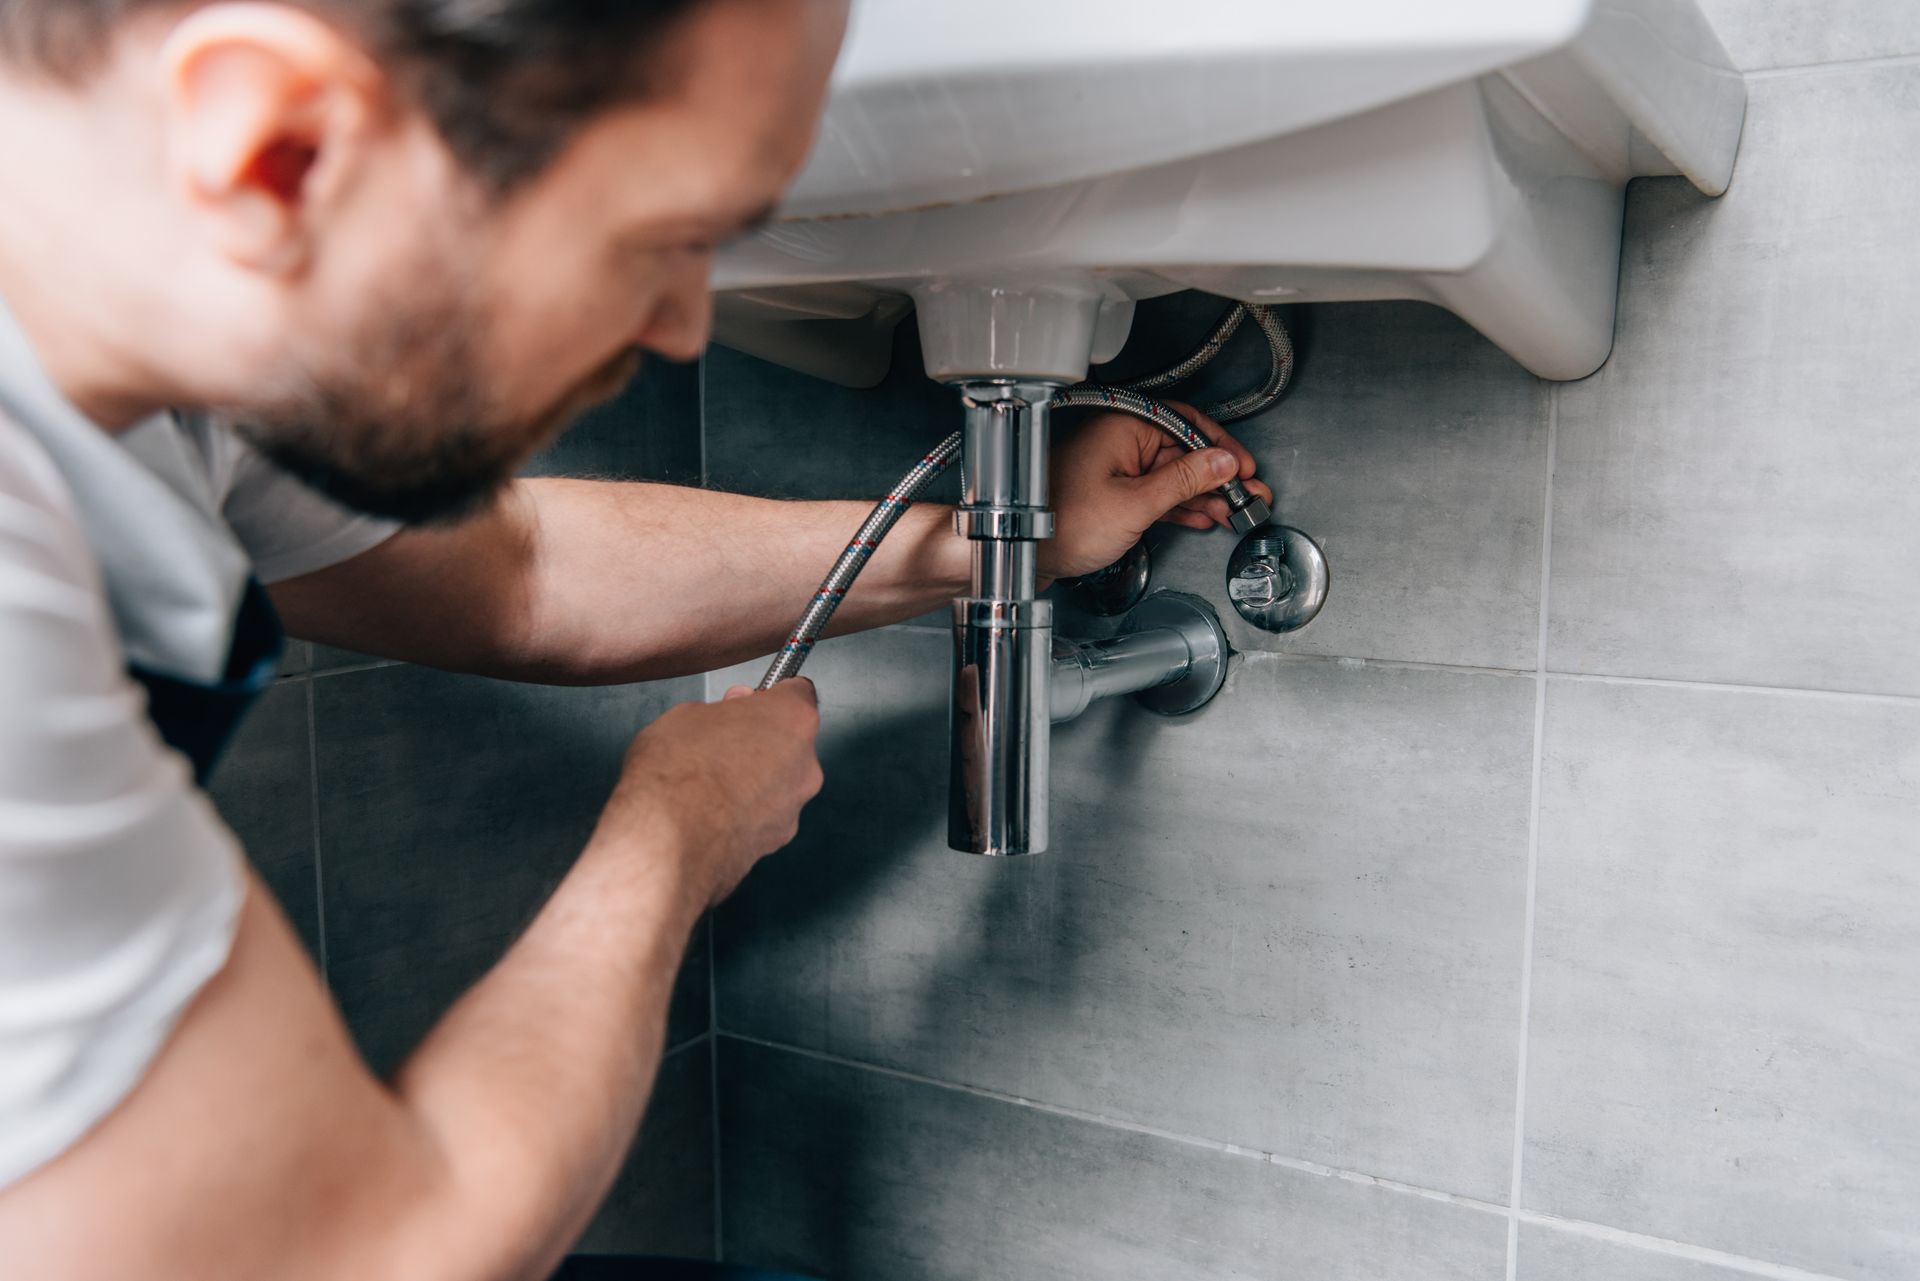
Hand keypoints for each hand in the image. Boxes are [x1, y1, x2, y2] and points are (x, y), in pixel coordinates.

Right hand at [600, 679, 823, 910]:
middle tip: (720, 742)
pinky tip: (710, 812)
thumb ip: (719, 712)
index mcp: (792, 719)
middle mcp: (805, 764)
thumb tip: (720, 720)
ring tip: (708, 784)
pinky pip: (764, 815)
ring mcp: (794, 806)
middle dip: (759, 739)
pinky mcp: (776, 841)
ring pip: (778, 782)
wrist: (668, 841)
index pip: (797, 692)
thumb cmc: (677, 774)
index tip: (749, 700)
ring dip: (753, 778)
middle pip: (789, 741)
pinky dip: (744, 812)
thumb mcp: (687, 715)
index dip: (767, 694)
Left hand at [1042, 402, 1272, 581]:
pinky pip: (1156, 493)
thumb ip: (1183, 481)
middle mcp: (1118, 442)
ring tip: (1234, 511)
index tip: (1243, 469)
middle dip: (1218, 476)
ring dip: (1204, 495)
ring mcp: (1115, 469)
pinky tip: (1203, 516)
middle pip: (1182, 451)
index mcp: (1122, 428)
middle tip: (1249, 496)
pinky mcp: (1111, 494)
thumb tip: (1221, 462)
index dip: (1220, 447)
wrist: (1022, 552)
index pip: (1185, 424)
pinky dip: (1180, 506)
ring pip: (1172, 476)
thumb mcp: (1135, 503)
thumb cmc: (1060, 523)